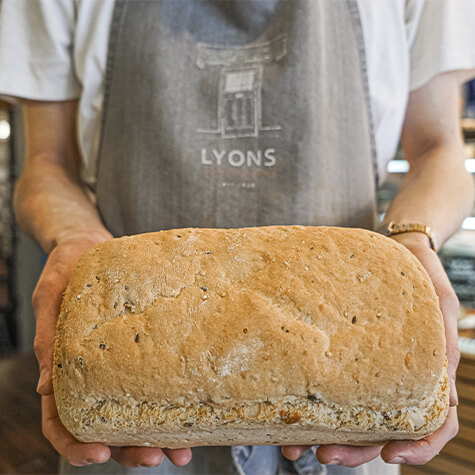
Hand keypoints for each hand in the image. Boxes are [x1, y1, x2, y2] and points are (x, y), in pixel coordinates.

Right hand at [33, 232, 192, 467]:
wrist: (92, 244)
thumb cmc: (67, 267)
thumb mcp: (51, 297)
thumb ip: (49, 338)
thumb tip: (47, 389)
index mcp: (63, 368)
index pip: (60, 420)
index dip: (75, 444)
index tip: (98, 454)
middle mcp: (94, 374)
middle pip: (105, 427)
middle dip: (127, 449)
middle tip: (153, 459)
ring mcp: (120, 365)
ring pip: (134, 413)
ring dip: (154, 437)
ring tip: (180, 453)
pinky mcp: (142, 349)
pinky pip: (156, 379)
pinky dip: (171, 401)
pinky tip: (192, 412)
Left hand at [282, 232, 459, 466]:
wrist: (399, 252)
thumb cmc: (423, 276)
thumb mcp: (440, 305)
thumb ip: (443, 343)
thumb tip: (447, 396)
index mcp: (430, 375)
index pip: (434, 424)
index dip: (418, 448)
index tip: (392, 456)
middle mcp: (398, 381)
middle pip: (383, 431)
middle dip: (355, 450)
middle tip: (324, 455)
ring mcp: (370, 371)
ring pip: (352, 417)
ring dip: (327, 436)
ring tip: (296, 446)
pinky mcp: (347, 357)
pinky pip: (331, 385)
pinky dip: (314, 404)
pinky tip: (290, 410)